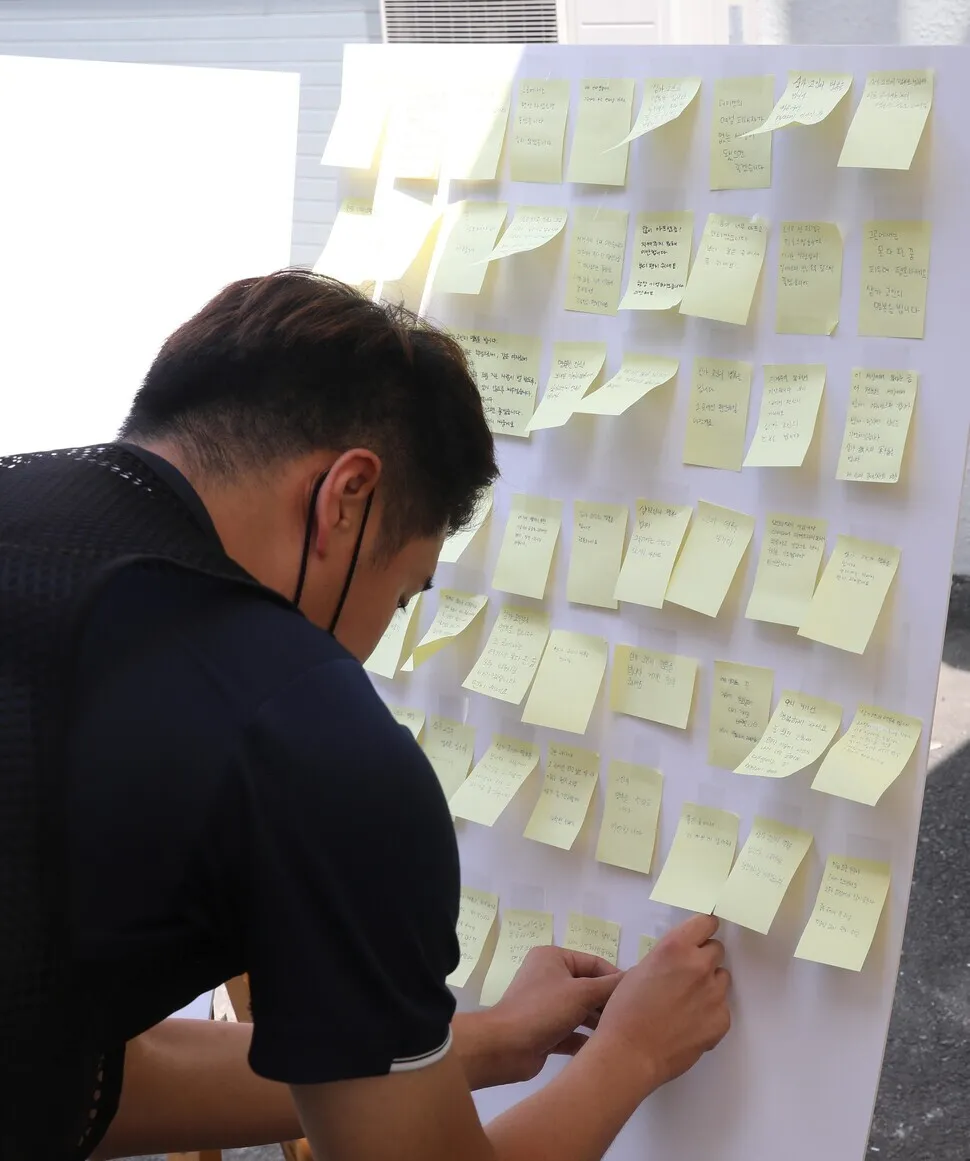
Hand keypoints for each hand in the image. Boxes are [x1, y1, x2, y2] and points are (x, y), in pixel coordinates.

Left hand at [457, 946, 621, 1087]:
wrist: (505, 1047)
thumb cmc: (543, 1009)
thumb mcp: (581, 993)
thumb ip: (610, 986)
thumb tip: (637, 977)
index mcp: (554, 958)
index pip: (594, 963)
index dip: (616, 978)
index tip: (638, 997)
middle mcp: (550, 978)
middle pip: (589, 987)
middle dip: (609, 1002)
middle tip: (634, 1018)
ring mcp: (547, 1005)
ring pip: (582, 1011)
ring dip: (599, 1022)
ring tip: (625, 1034)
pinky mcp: (547, 1030)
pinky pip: (573, 1031)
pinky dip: (587, 1038)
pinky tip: (607, 1049)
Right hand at [594, 914, 730, 1090]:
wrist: (630, 1054)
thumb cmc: (625, 1010)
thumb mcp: (640, 970)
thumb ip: (668, 960)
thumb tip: (682, 961)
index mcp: (676, 948)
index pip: (706, 923)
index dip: (703, 930)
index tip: (700, 937)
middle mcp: (699, 966)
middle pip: (717, 950)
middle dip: (704, 959)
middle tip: (686, 975)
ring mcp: (714, 994)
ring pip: (721, 978)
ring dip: (709, 985)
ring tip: (686, 1003)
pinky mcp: (722, 1021)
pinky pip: (722, 1008)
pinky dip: (709, 1012)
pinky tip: (689, 1024)